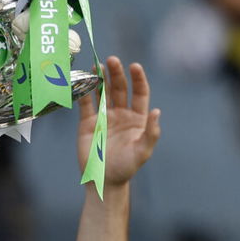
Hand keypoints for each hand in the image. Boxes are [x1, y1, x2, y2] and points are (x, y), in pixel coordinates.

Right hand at [77, 57, 159, 187]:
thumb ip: (151, 132)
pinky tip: (82, 80)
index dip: (137, 78)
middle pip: (119, 88)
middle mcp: (121, 114)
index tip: (134, 66)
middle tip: (112, 60)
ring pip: (102, 92)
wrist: (103, 180)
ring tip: (98, 65)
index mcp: (137, 118)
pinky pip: (85, 104)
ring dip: (100, 79)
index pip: (139, 92)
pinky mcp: (87, 123)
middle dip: (116, 73)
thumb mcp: (143, 151)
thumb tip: (157, 111)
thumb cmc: (126, 167)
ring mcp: (104, 117)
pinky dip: (83, 92)